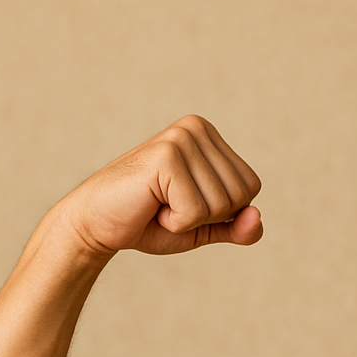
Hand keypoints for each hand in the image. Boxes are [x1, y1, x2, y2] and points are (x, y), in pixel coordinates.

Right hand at [56, 115, 262, 257]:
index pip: (250, 188)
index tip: (186, 203)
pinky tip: (151, 205)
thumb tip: (257, 218)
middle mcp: (197, 129)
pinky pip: (196, 211)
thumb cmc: (151, 222)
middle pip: (240, 196)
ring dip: (189, 220)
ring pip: (220, 205)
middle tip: (170, 205)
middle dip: (207, 216)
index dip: (222, 212)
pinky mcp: (166, 155)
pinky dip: (175, 222)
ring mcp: (181, 138)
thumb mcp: (204, 228)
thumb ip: (237, 227)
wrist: (99, 224)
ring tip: (159, 204)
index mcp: (210, 138)